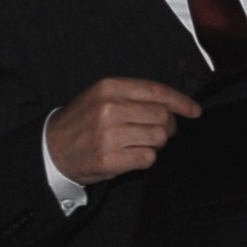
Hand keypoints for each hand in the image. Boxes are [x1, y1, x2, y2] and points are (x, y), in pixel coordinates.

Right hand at [48, 76, 202, 186]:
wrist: (52, 149)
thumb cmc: (82, 122)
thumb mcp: (101, 96)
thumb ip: (133, 95)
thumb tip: (173, 103)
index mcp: (109, 87)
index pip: (157, 91)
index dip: (181, 102)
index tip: (194, 111)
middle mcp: (109, 108)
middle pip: (162, 117)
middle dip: (167, 126)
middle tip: (157, 131)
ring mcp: (109, 135)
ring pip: (158, 138)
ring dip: (155, 143)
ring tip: (138, 143)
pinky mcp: (110, 159)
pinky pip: (148, 158)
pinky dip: (145, 158)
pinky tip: (131, 155)